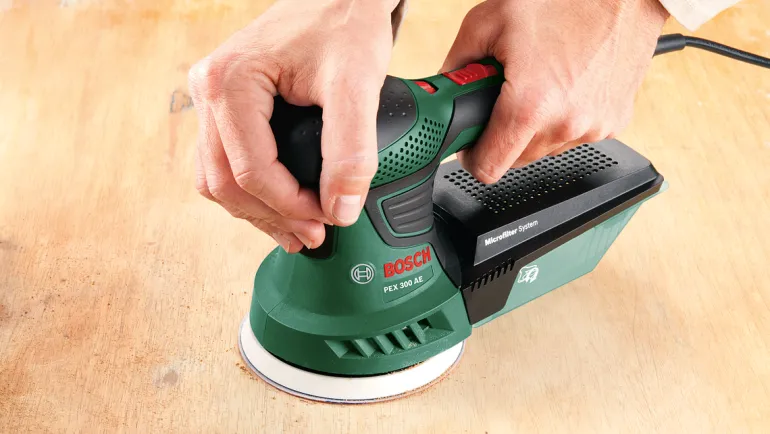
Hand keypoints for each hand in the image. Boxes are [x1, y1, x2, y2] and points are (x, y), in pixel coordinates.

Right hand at [188, 0, 399, 251]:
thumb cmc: (344, 25)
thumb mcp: (356, 84)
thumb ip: (352, 148)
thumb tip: (341, 209)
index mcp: (229, 82)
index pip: (249, 170)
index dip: (288, 206)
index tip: (325, 221)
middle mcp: (208, 89)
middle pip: (224, 181)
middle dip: (269, 216)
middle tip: (311, 236)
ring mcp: (212, 98)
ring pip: (218, 177)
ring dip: (255, 210)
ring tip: (295, 230)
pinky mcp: (226, 105)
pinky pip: (225, 161)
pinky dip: (251, 190)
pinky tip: (279, 205)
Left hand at [441, 0, 668, 182]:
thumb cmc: (566, 0)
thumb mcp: (490, 21)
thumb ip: (457, 64)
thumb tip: (444, 88)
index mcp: (530, 107)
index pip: (488, 169)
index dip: (472, 156)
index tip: (470, 142)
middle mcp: (565, 124)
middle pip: (515, 159)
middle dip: (503, 134)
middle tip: (505, 97)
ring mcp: (593, 127)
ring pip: (545, 148)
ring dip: (535, 126)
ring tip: (540, 82)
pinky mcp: (615, 123)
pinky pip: (575, 135)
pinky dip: (564, 117)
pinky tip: (567, 84)